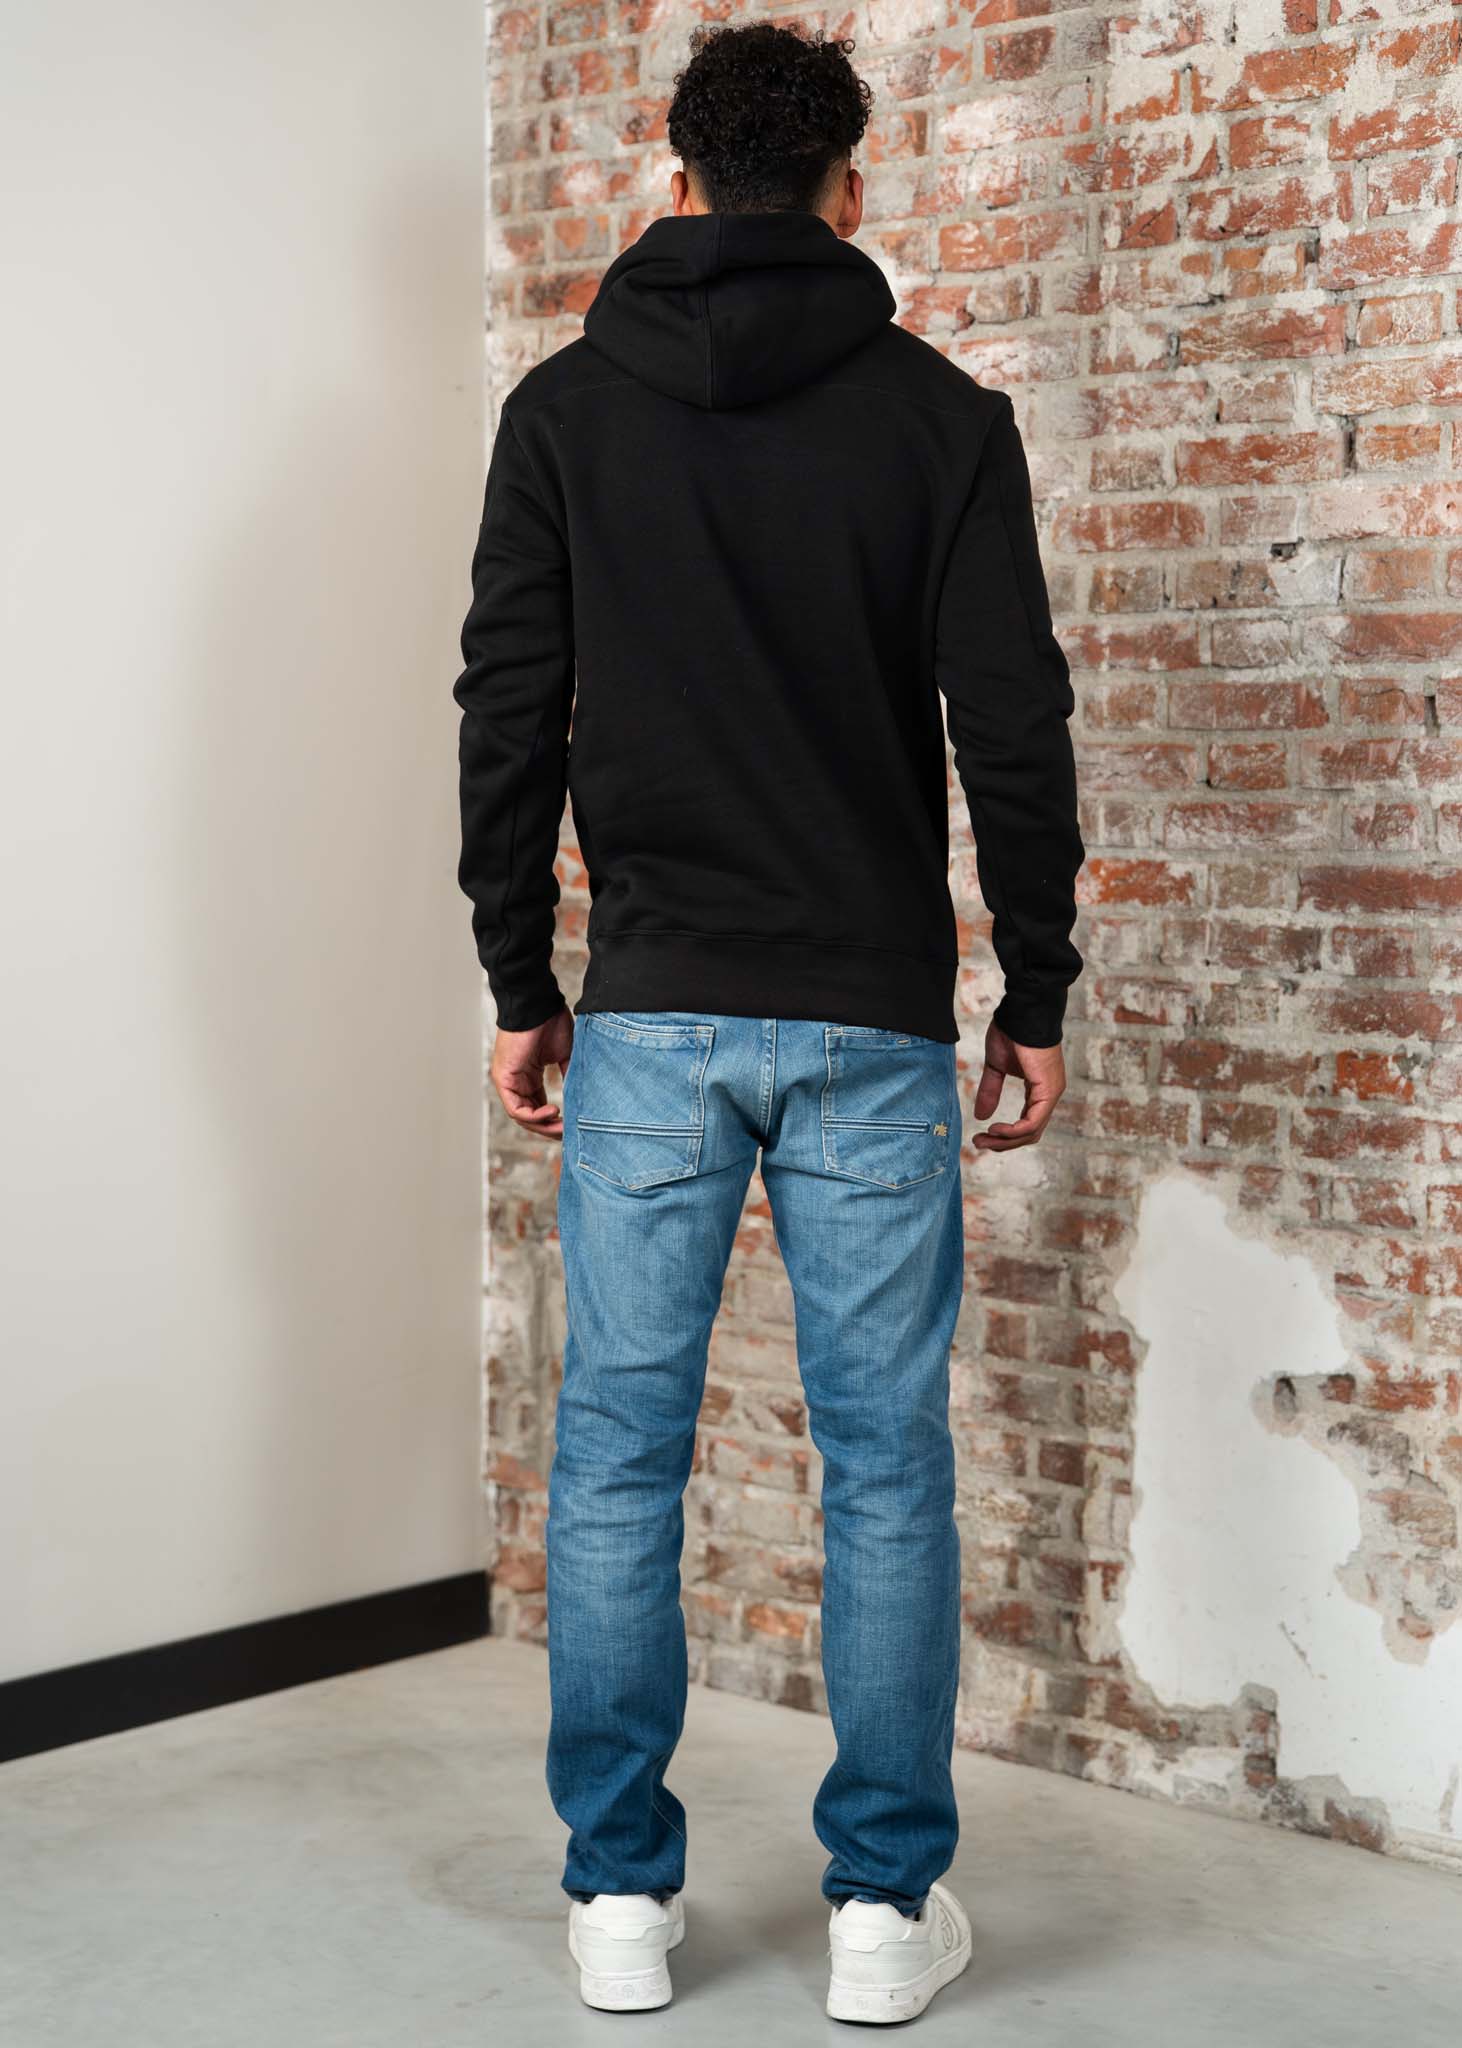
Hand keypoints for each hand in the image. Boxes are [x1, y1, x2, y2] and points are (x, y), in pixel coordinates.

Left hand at [491, 1007, 573, 1140]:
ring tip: (562, 1126)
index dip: (554, 1121)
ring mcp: (508, 1081)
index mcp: (529, 1077)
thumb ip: (569, 1077)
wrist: (538, 1003)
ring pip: (522, 1117)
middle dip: (550, 1128)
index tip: (573, 1126)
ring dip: (543, 1126)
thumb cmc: (551, 1022)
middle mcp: (517, 1082)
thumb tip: (581, 1100)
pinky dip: (534, 1115)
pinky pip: (516, 1108)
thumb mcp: (565, 1055)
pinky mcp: (504, 1079)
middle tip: (569, 1133)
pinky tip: (553, 1112)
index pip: (538, 1108)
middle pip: (530, 1117)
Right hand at [972, 1021, 1065, 1152]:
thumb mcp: (996, 1067)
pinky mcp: (1048, 1090)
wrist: (1023, 1012)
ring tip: (983, 1139)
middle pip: (1029, 1133)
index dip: (1005, 1135)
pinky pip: (1033, 1122)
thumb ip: (991, 1090)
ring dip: (1006, 1141)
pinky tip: (996, 1130)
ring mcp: (1051, 1093)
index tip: (981, 1137)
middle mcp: (1048, 1094)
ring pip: (1032, 1131)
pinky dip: (1013, 1131)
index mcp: (1039, 1089)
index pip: (1027, 1124)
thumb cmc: (1012, 1032)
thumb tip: (981, 1116)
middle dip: (1003, 1143)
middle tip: (978, 1144)